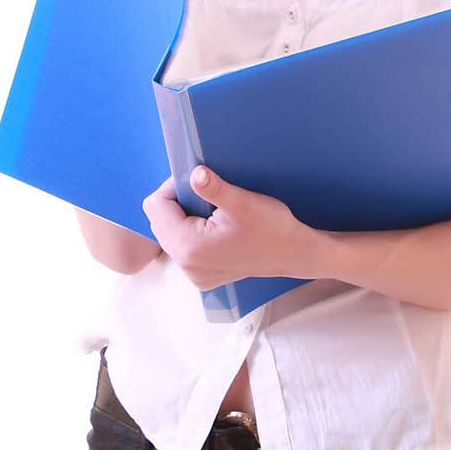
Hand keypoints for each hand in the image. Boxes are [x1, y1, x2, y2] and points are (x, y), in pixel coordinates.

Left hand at [141, 167, 313, 290]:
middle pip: (159, 221)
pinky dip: (192, 232)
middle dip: (177, 202)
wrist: (294, 253)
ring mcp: (194, 274)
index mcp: (190, 247)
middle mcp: (187, 266)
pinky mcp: (202, 276)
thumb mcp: (243, 202)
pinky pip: (183, 247)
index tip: (196, 180)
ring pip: (170, 233)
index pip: (156, 207)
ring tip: (212, 210)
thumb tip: (194, 173)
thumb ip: (214, 188)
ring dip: (184, 216)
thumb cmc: (272, 227)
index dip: (172, 186)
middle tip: (206, 193)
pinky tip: (215, 226)